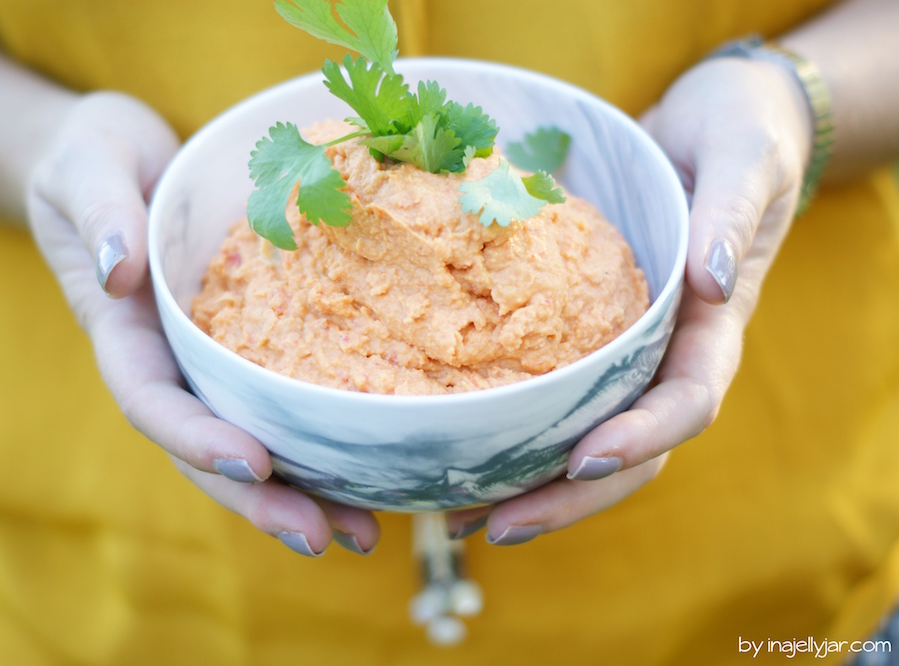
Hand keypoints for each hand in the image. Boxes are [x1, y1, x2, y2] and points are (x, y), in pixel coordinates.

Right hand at [26, 91, 379, 555]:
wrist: (123, 158)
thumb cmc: (96, 158)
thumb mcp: (85, 167)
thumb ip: (96, 210)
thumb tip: (119, 270)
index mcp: (125, 334)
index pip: (151, 399)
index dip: (194, 438)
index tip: (249, 462)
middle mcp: (171, 363)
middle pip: (207, 450)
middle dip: (261, 500)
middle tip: (323, 537)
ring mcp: (212, 361)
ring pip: (253, 440)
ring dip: (305, 492)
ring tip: (368, 532)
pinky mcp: (252, 345)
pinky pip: (285, 399)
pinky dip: (326, 439)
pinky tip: (379, 464)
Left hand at [446, 56, 813, 544]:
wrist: (708, 122)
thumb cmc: (736, 132)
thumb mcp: (745, 155)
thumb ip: (733, 211)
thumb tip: (711, 278)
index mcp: (713, 326)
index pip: (687, 401)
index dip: (642, 437)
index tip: (586, 457)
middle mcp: (668, 352)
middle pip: (632, 450)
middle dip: (571, 495)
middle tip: (500, 523)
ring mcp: (626, 348)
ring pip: (589, 437)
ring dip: (535, 483)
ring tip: (466, 514)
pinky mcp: (585, 331)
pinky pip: (556, 393)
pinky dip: (517, 431)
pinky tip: (463, 450)